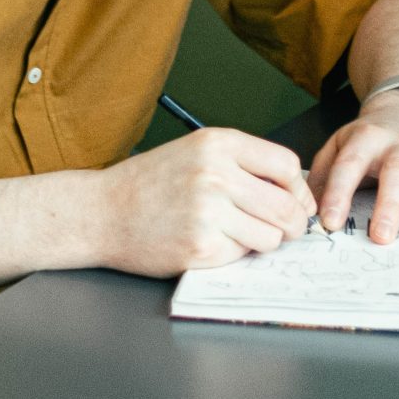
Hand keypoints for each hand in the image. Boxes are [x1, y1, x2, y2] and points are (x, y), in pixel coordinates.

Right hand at [96, 128, 317, 276]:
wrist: (102, 212)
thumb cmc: (150, 184)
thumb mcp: (196, 152)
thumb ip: (243, 164)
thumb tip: (297, 192)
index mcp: (218, 143)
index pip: (287, 165)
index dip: (297, 189)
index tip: (292, 201)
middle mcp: (216, 173)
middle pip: (287, 206)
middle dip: (292, 224)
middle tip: (281, 229)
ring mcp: (209, 211)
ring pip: (272, 236)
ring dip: (262, 241)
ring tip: (235, 233)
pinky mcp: (202, 246)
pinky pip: (243, 255)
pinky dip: (233, 253)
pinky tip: (209, 241)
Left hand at [308, 93, 398, 242]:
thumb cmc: (370, 141)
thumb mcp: (338, 147)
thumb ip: (321, 174)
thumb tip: (306, 208)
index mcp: (367, 137)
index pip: (349, 163)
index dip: (338, 192)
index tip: (330, 221)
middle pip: (397, 167)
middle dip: (388, 203)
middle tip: (380, 235)